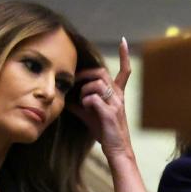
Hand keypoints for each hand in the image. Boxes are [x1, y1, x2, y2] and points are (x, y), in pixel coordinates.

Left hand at [69, 37, 132, 158]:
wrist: (117, 150)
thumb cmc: (106, 132)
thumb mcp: (91, 115)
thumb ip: (80, 103)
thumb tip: (65, 97)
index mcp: (117, 95)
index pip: (125, 71)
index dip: (124, 56)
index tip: (123, 42)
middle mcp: (119, 97)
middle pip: (102, 73)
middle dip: (85, 75)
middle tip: (75, 82)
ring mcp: (115, 105)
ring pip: (97, 84)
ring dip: (84, 90)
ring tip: (82, 101)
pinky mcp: (110, 114)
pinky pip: (94, 98)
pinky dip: (85, 101)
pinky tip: (84, 107)